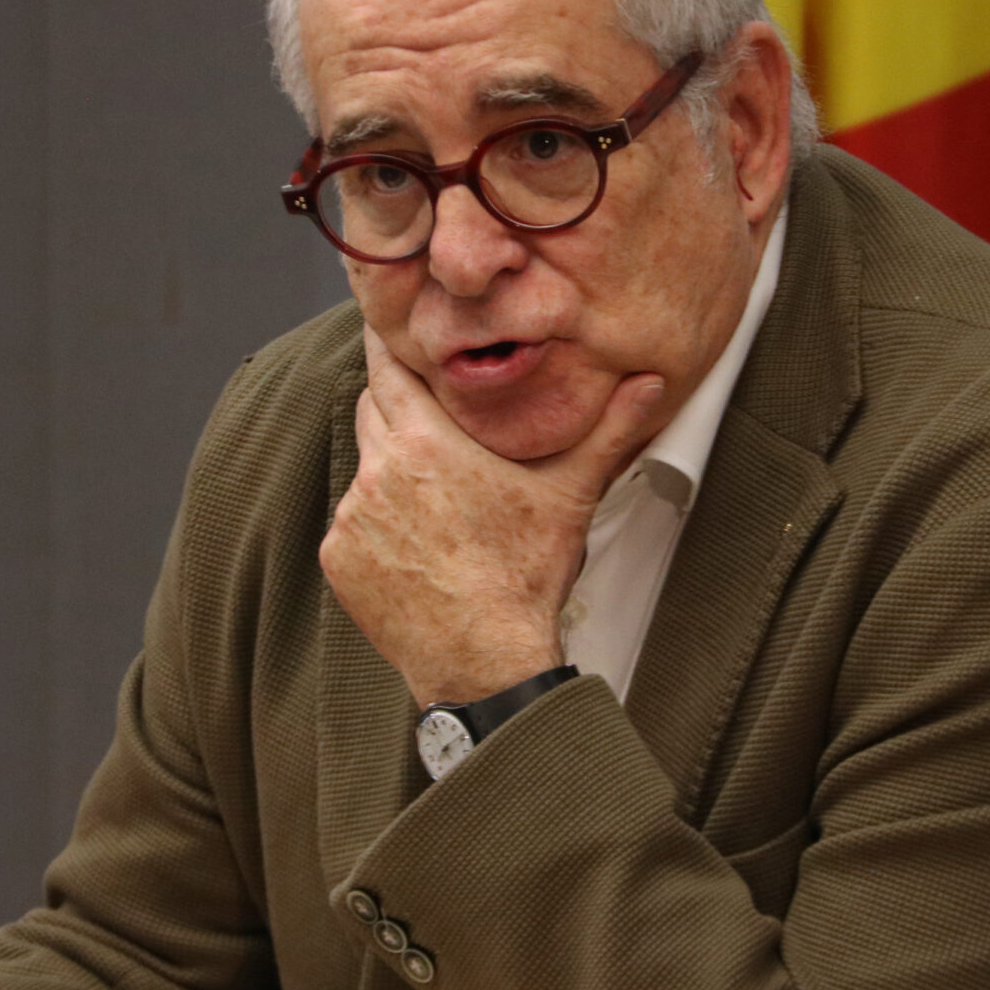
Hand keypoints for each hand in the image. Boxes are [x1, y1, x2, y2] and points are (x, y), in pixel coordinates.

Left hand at [321, 329, 664, 705]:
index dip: (390, 347)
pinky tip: (418, 544)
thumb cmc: (525, 575)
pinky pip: (353, 523)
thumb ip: (610, 430)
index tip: (392, 330)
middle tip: (434, 418)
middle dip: (399, 407)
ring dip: (391, 469)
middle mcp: (377, 471)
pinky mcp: (339, 559)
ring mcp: (352, 518)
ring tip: (437, 498)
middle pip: (374, 410)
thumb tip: (651, 382)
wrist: (484, 658)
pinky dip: (377, 524)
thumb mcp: (572, 494)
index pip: (387, 368)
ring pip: (365, 467)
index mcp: (424, 442)